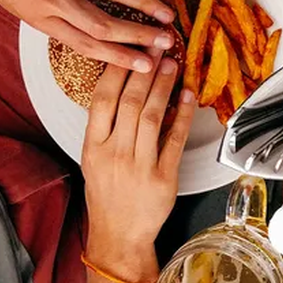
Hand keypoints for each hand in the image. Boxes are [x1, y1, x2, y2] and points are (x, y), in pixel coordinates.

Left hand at [0, 0, 174, 71]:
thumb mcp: (18, 3)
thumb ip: (50, 12)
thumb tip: (81, 22)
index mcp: (42, 18)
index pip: (86, 44)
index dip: (119, 58)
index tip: (145, 66)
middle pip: (103, 25)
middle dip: (139, 36)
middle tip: (167, 42)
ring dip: (142, 1)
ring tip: (167, 11)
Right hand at [81, 58, 195, 282]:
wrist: (118, 235)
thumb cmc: (107, 195)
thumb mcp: (94, 159)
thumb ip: (105, 127)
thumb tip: (122, 88)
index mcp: (93, 147)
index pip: (102, 99)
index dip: (117, 70)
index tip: (130, 49)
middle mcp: (114, 153)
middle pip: (130, 102)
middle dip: (145, 70)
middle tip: (157, 47)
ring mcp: (139, 166)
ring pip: (153, 116)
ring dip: (164, 86)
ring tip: (172, 64)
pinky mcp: (164, 177)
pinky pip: (175, 139)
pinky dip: (184, 116)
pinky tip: (189, 97)